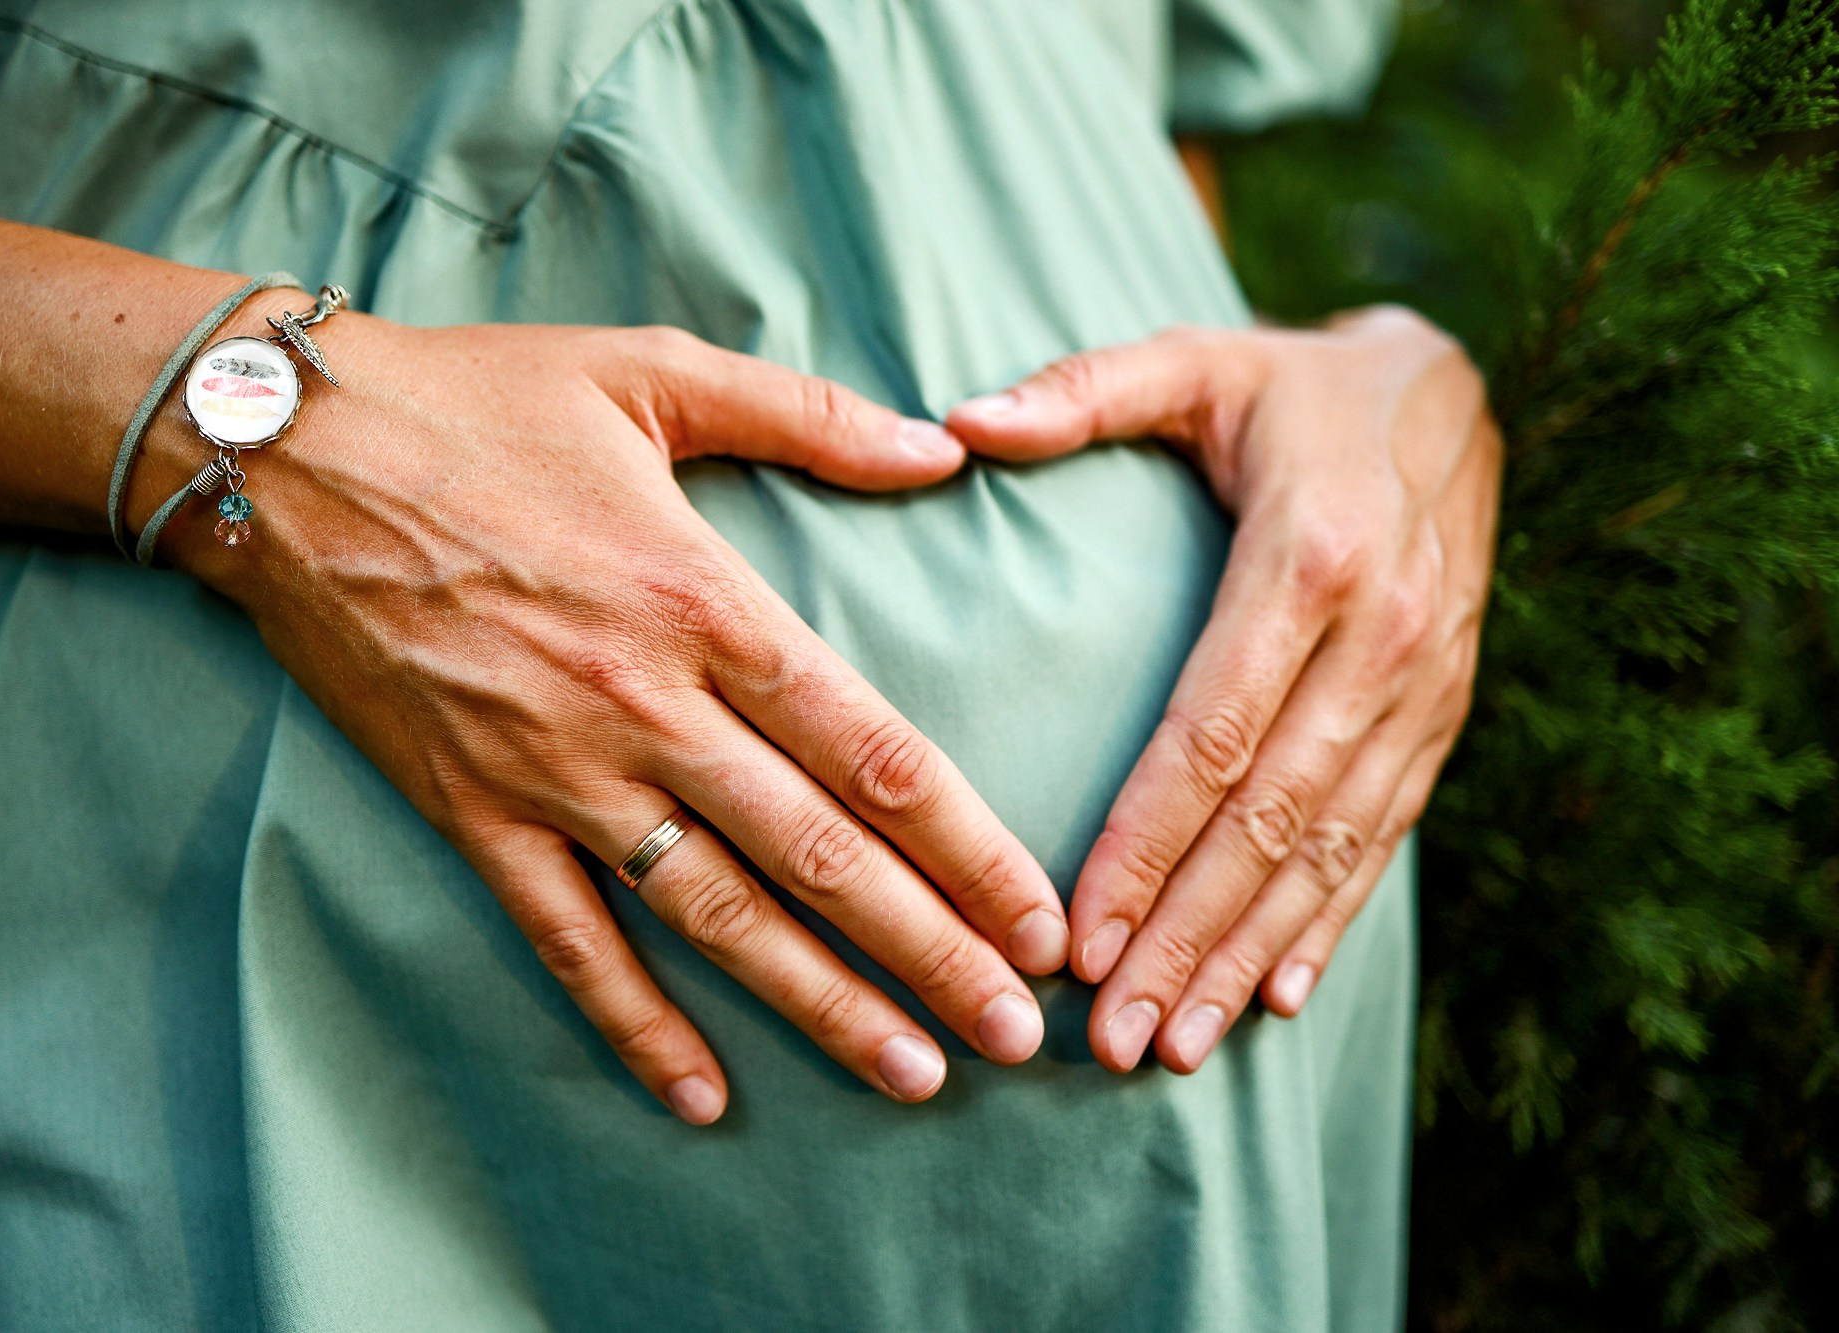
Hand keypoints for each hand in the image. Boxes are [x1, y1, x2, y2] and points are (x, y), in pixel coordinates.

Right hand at [173, 317, 1069, 1120]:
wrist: (283, 452)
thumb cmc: (479, 401)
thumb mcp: (654, 374)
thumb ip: (812, 416)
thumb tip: (944, 451)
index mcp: (706, 602)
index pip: (873, 752)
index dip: (970, 846)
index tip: (1038, 918)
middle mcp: (643, 705)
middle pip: (818, 854)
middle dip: (930, 952)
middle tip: (1015, 1036)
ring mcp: (552, 770)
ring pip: (712, 915)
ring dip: (818, 1003)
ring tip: (913, 1073)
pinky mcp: (468, 811)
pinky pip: (566, 938)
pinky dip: (633, 1022)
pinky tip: (702, 1095)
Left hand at [946, 306, 1499, 1072]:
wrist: (1453, 389)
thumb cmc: (1289, 387)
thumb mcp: (1191, 362)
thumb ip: (1078, 392)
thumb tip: (953, 422)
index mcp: (1308, 559)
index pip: (1210, 734)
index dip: (1143, 846)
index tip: (1075, 939)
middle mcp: (1382, 637)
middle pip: (1269, 817)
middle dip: (1188, 935)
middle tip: (1112, 1037)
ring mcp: (1426, 686)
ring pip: (1331, 847)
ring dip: (1252, 953)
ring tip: (1180, 1044)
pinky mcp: (1443, 714)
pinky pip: (1385, 835)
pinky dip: (1332, 920)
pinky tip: (1277, 996)